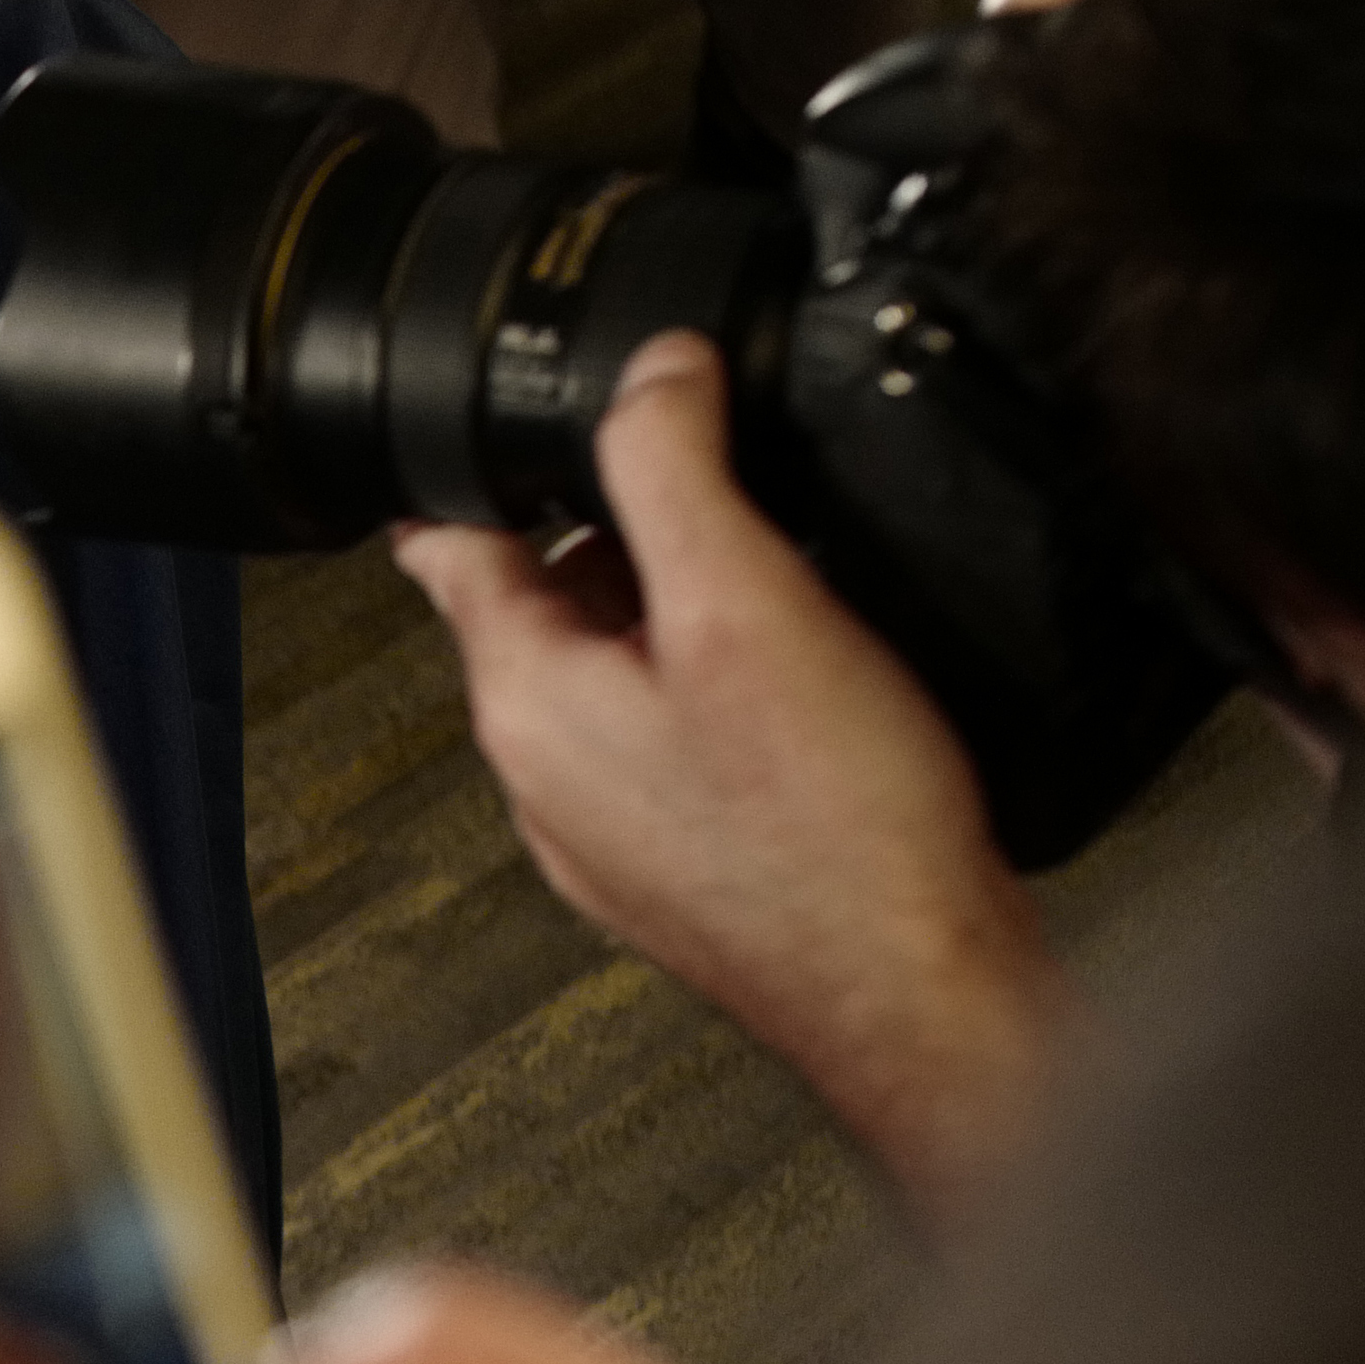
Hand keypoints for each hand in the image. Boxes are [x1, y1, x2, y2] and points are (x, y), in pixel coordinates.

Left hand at [392, 332, 1070, 1210]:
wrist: (916, 990)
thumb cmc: (836, 832)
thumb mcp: (748, 604)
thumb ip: (675, 471)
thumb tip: (648, 373)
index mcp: (527, 706)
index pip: (448, 552)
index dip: (475, 469)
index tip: (491, 423)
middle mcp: (543, 778)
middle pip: (540, 609)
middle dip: (604, 536)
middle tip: (696, 481)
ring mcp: (604, 833)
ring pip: (609, 676)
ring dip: (665, 614)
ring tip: (766, 583)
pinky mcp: (674, 866)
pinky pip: (662, 744)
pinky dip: (705, 692)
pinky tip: (792, 688)